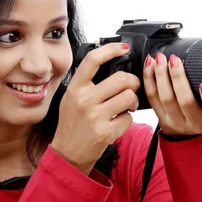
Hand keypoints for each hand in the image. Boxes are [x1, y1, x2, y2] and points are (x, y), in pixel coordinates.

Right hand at [52, 43, 139, 173]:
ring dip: (133, 101)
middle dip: (133, 82)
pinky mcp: (105, 132)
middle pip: (121, 78)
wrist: (68, 153)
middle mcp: (84, 100)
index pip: (93, 60)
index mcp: (75, 88)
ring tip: (126, 107)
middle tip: (131, 88)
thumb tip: (107, 60)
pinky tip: (118, 122)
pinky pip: (128, 118)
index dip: (111, 49)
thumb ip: (86, 82)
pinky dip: (128, 119)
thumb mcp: (71, 98)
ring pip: (129, 97)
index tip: (123, 48)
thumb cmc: (72, 124)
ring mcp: (94, 116)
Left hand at [143, 52, 201, 135]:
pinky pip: (152, 98)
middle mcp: (195, 124)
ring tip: (160, 59)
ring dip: (161, 75)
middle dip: (178, 77)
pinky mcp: (161, 118)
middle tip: (174, 59)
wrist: (188, 130)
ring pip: (165, 98)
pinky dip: (149, 79)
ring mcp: (177, 123)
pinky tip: (150, 65)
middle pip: (185, 101)